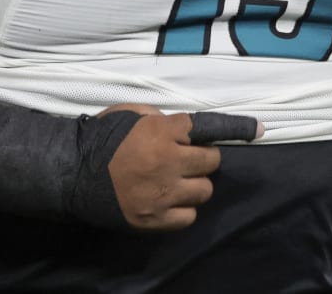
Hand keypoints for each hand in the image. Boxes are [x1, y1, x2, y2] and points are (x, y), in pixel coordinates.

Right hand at [97, 104, 261, 230]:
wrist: (71, 173)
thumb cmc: (101, 138)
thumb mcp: (129, 113)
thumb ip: (159, 117)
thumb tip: (182, 128)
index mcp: (161, 131)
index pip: (207, 127)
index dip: (235, 127)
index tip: (260, 130)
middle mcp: (167, 161)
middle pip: (211, 162)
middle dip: (202, 159)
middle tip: (186, 160)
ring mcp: (162, 193)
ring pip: (203, 191)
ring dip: (194, 184)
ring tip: (176, 182)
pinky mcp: (154, 218)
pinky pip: (189, 216)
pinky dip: (183, 208)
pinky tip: (168, 201)